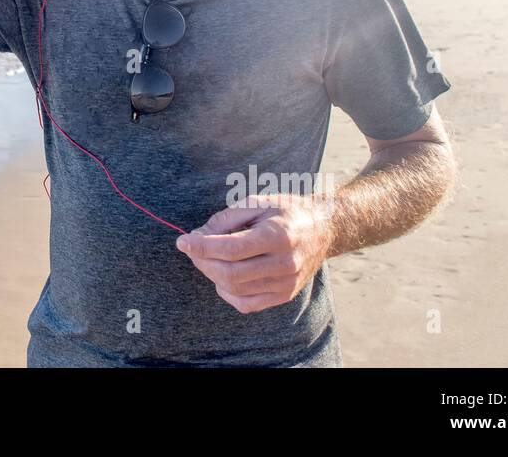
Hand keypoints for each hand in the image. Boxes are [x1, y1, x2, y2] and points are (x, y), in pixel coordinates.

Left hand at [175, 194, 334, 313]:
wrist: (324, 228)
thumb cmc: (286, 211)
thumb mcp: (257, 203)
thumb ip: (225, 219)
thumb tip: (197, 237)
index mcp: (278, 235)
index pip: (231, 248)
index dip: (202, 246)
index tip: (182, 241)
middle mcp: (284, 263)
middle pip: (231, 273)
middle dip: (203, 261)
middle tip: (192, 248)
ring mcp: (286, 283)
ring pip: (236, 289)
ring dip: (212, 274)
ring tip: (207, 258)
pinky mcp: (285, 295)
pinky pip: (247, 304)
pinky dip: (227, 292)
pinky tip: (222, 277)